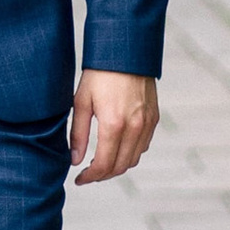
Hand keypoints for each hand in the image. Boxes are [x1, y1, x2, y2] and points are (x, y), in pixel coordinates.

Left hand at [70, 70, 158, 185]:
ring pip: (134, 159)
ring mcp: (147, 123)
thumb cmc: (100, 73)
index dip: (90, 177)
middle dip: (102, 175)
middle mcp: (134, 127)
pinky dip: (130, 153)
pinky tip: (116, 147)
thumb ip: (78, 134)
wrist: (126, 50)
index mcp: (113, 124)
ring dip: (117, 166)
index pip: (104, 164)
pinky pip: (143, 145)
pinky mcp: (154, 118)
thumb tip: (75, 160)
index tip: (79, 179)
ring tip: (100, 163)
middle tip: (87, 174)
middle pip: (120, 167)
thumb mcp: (81, 101)